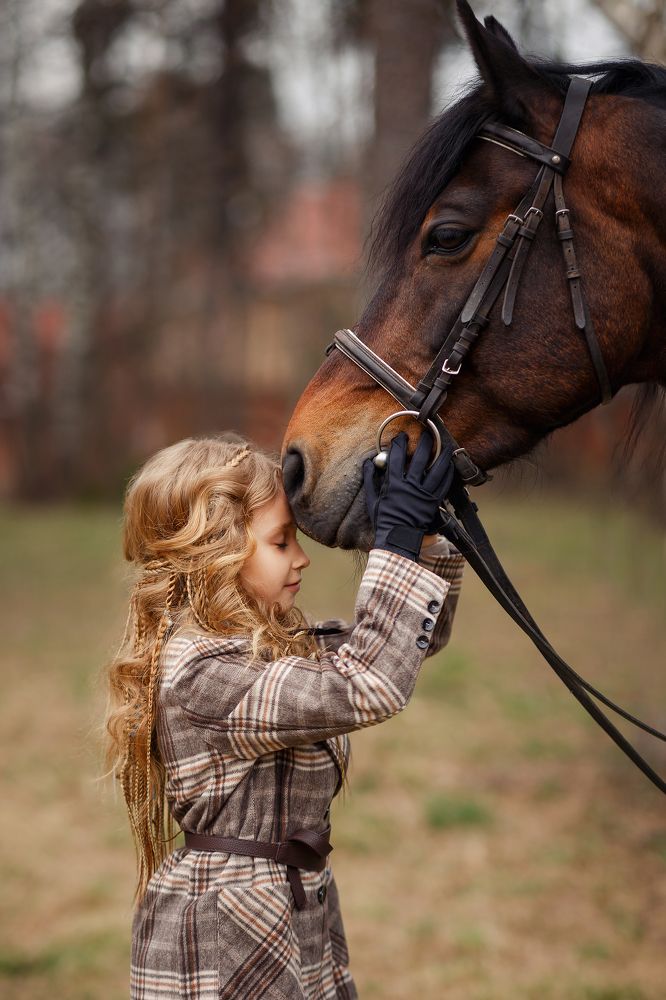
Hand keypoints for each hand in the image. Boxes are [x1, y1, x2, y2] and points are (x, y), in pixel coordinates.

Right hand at [363, 431, 454, 560]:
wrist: (398, 538)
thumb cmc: (384, 520)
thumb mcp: (372, 500)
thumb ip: (370, 480)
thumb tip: (368, 463)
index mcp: (394, 484)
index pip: (396, 457)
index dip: (399, 444)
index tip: (401, 437)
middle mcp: (410, 486)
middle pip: (419, 458)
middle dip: (423, 442)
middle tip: (427, 432)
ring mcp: (424, 493)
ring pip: (436, 468)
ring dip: (441, 454)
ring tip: (444, 444)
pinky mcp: (434, 501)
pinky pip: (444, 483)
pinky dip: (448, 472)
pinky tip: (449, 464)